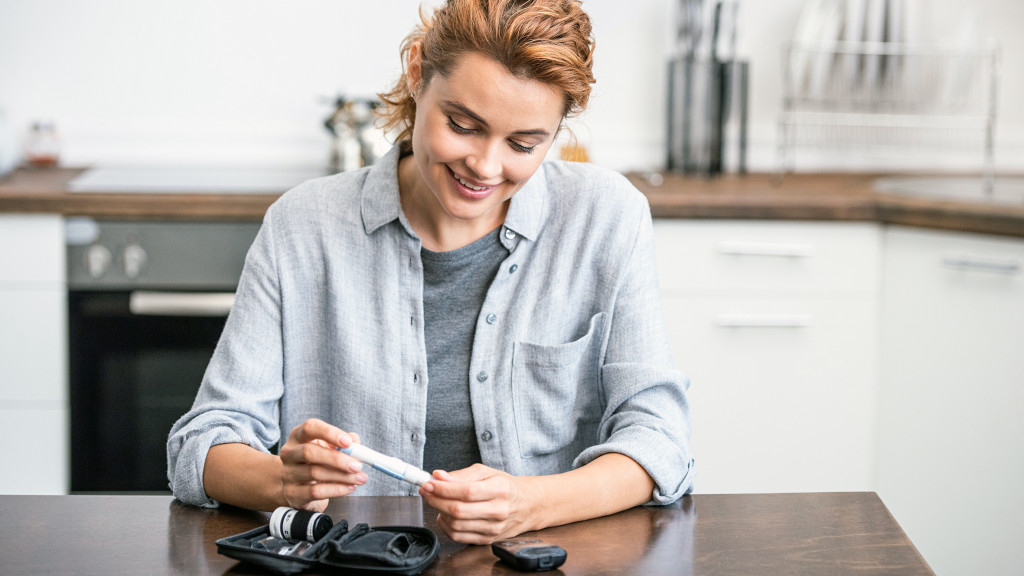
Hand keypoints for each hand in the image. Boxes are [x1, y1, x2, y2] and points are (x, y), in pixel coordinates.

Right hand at [277, 418, 366, 511]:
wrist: (300, 488)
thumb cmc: (319, 463)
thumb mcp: (330, 448)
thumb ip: (345, 444)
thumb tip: (355, 444)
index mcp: (298, 436)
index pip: (309, 427)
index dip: (329, 433)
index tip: (348, 442)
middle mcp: (289, 453)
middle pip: (309, 452)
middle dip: (337, 459)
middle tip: (357, 466)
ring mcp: (288, 474)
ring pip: (315, 473)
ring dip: (342, 476)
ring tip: (360, 478)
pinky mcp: (292, 493)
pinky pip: (315, 491)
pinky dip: (336, 490)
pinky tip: (350, 487)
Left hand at [419, 463, 537, 543]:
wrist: (528, 505)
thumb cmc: (506, 487)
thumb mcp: (487, 472)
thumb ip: (461, 475)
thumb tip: (439, 476)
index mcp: (500, 489)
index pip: (466, 491)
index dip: (443, 488)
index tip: (428, 483)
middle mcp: (498, 510)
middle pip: (458, 510)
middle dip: (436, 500)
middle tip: (426, 491)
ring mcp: (493, 528)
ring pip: (456, 525)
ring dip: (439, 512)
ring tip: (436, 501)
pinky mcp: (488, 539)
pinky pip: (459, 536)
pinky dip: (446, 526)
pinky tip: (444, 515)